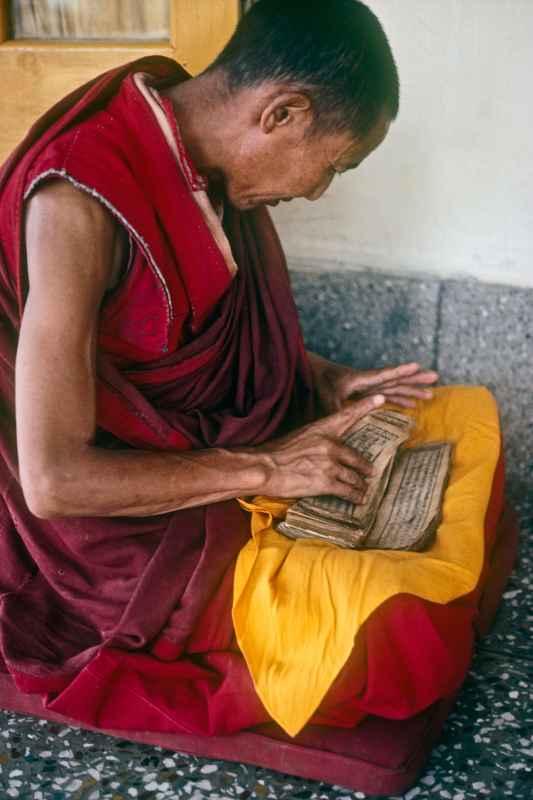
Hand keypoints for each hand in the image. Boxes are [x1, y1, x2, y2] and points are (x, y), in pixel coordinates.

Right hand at [258, 394, 384, 501]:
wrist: (264, 467)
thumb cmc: (275, 452)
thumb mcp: (297, 437)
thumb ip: (315, 441)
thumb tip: (324, 451)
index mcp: (321, 429)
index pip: (347, 415)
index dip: (365, 405)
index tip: (380, 398)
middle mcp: (330, 445)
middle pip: (356, 458)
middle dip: (365, 467)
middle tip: (371, 471)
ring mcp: (330, 464)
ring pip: (354, 477)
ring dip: (361, 485)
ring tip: (364, 490)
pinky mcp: (326, 482)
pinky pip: (348, 490)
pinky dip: (355, 496)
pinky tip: (359, 499)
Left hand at [307, 352, 437, 414]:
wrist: (314, 374)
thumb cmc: (320, 384)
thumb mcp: (327, 399)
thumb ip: (338, 410)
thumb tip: (346, 423)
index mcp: (360, 379)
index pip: (383, 374)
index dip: (399, 370)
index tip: (416, 365)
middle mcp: (369, 380)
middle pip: (395, 378)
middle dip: (415, 378)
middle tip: (435, 376)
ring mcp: (370, 386)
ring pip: (395, 386)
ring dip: (412, 389)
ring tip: (431, 393)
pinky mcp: (369, 391)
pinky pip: (388, 395)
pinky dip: (401, 399)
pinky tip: (412, 404)